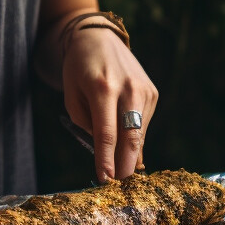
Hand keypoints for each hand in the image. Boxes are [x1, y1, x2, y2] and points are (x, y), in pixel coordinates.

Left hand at [61, 27, 157, 181]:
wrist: (99, 37)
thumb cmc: (78, 68)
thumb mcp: (72, 95)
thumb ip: (86, 123)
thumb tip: (104, 151)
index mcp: (102, 88)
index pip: (106, 134)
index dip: (106, 160)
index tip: (104, 180)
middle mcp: (128, 89)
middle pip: (131, 138)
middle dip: (125, 166)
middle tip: (119, 187)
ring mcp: (144, 90)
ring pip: (139, 134)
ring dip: (130, 154)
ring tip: (121, 170)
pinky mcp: (152, 92)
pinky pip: (143, 124)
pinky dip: (134, 138)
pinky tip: (126, 147)